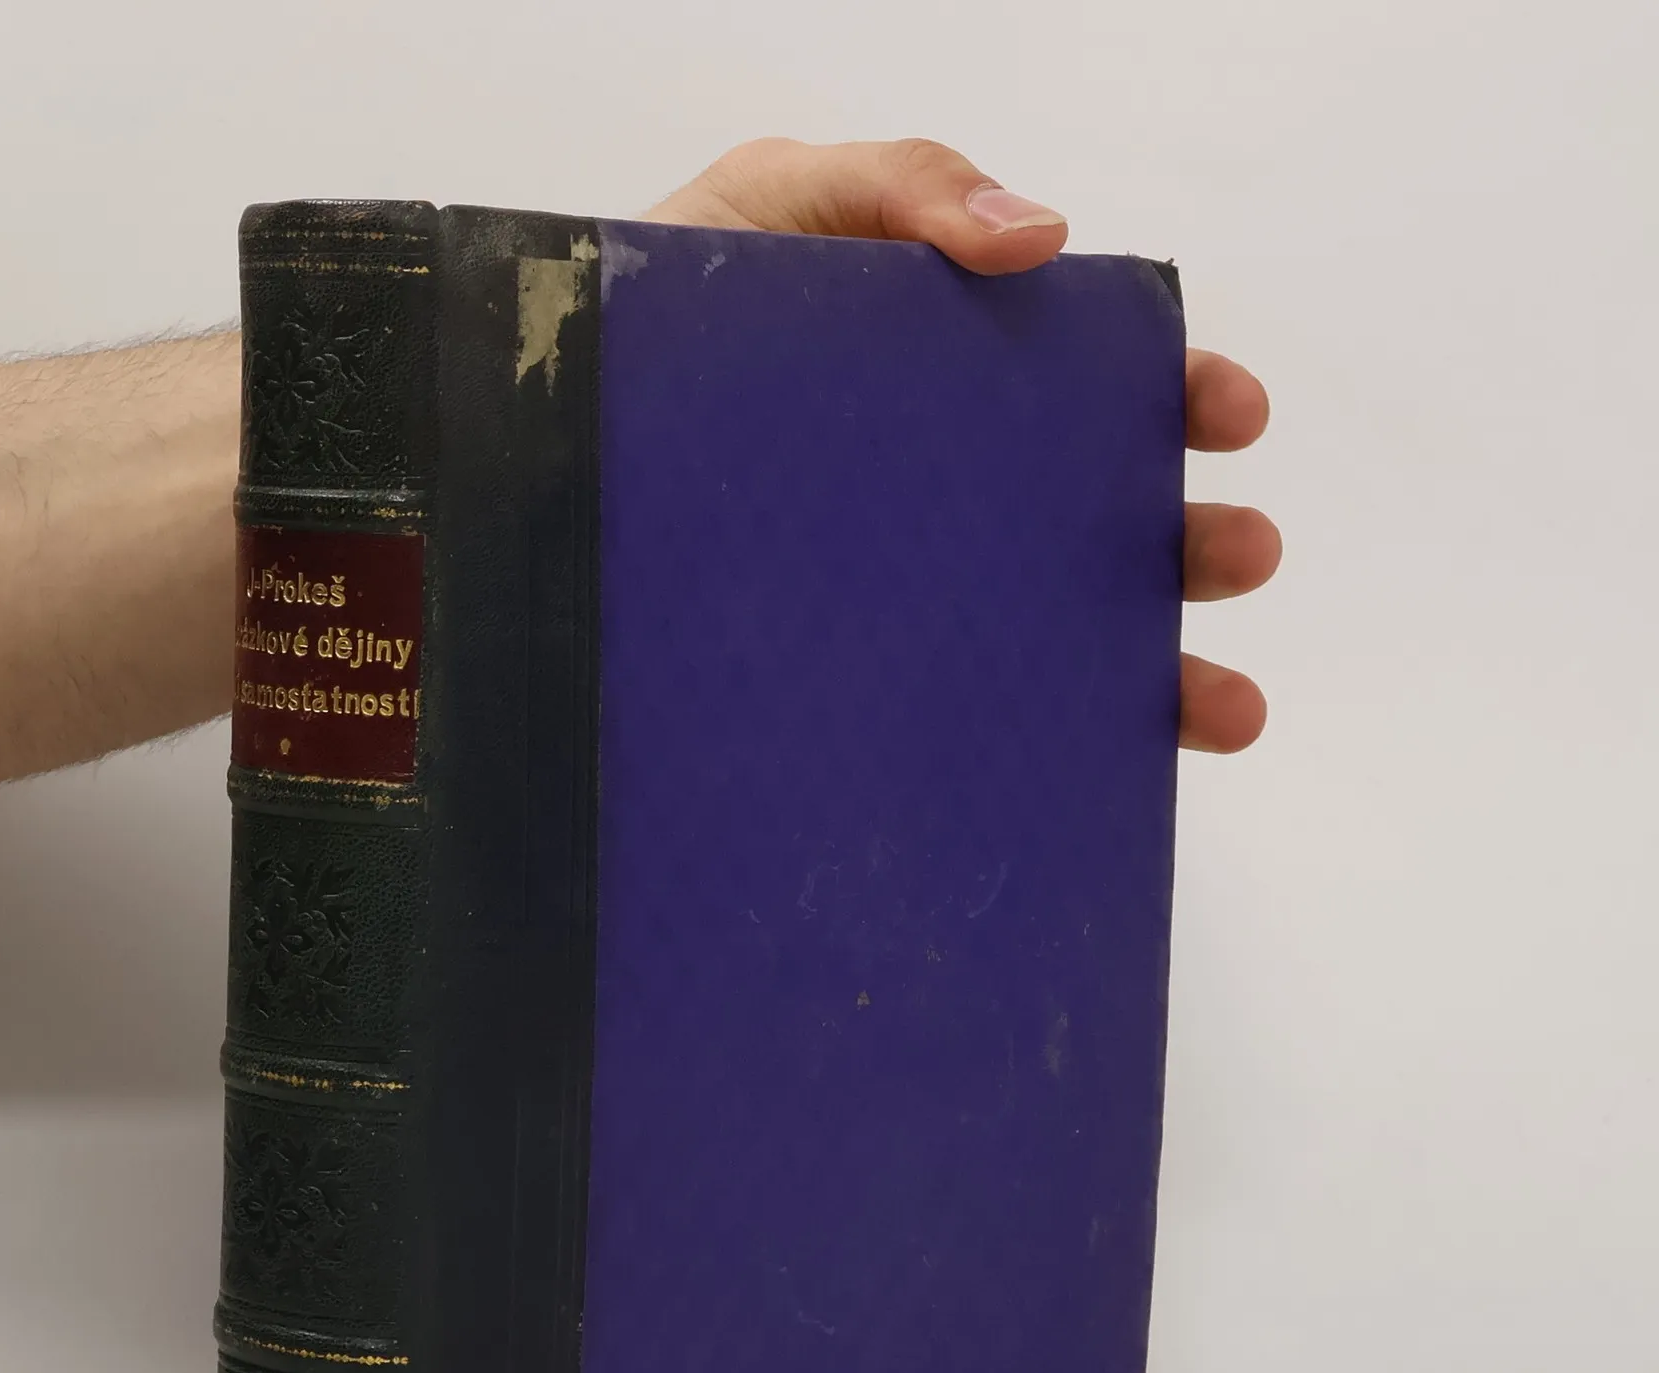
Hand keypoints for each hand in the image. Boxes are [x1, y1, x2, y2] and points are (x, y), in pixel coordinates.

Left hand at [646, 138, 1278, 753]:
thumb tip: (1043, 236)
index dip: (1173, 401)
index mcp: (948, 381)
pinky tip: (1094, 782)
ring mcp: (901, 600)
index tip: (1229, 418)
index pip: (1092, 392)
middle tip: (1241, 553)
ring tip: (1220, 707)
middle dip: (1190, 544)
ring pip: (1056, 644)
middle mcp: (942, 499)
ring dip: (1158, 674)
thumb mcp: (777, 202)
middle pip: (1099, 525)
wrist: (535, 445)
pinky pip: (957, 729)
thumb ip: (904, 186)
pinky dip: (1040, 759)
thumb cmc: (659, 307)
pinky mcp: (846, 682)